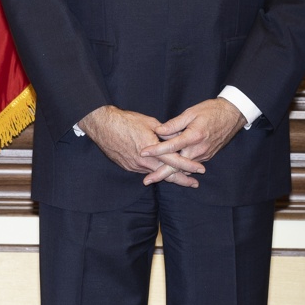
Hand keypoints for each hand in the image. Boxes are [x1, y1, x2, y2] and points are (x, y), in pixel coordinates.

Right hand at [79, 105, 203, 186]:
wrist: (103, 126)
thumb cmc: (126, 121)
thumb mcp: (149, 123)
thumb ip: (164, 132)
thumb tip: (175, 137)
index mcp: (152, 148)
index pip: (175, 160)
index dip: (189, 165)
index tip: (201, 169)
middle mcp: (144, 161)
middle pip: (167, 173)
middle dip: (182, 179)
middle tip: (194, 184)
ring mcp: (135, 166)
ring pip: (156, 173)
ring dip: (168, 176)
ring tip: (182, 178)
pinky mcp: (128, 166)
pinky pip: (145, 171)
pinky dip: (155, 171)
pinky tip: (161, 171)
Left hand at [139, 97, 244, 185]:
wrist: (233, 115)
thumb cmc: (211, 111)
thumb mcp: (191, 112)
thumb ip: (174, 123)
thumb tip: (158, 131)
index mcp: (194, 136)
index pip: (171, 146)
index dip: (156, 150)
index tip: (143, 153)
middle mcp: (199, 149)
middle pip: (177, 166)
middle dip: (161, 174)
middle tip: (146, 181)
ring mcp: (204, 155)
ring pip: (184, 167)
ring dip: (170, 172)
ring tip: (154, 176)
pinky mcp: (206, 156)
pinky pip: (190, 164)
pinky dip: (180, 168)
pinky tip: (169, 168)